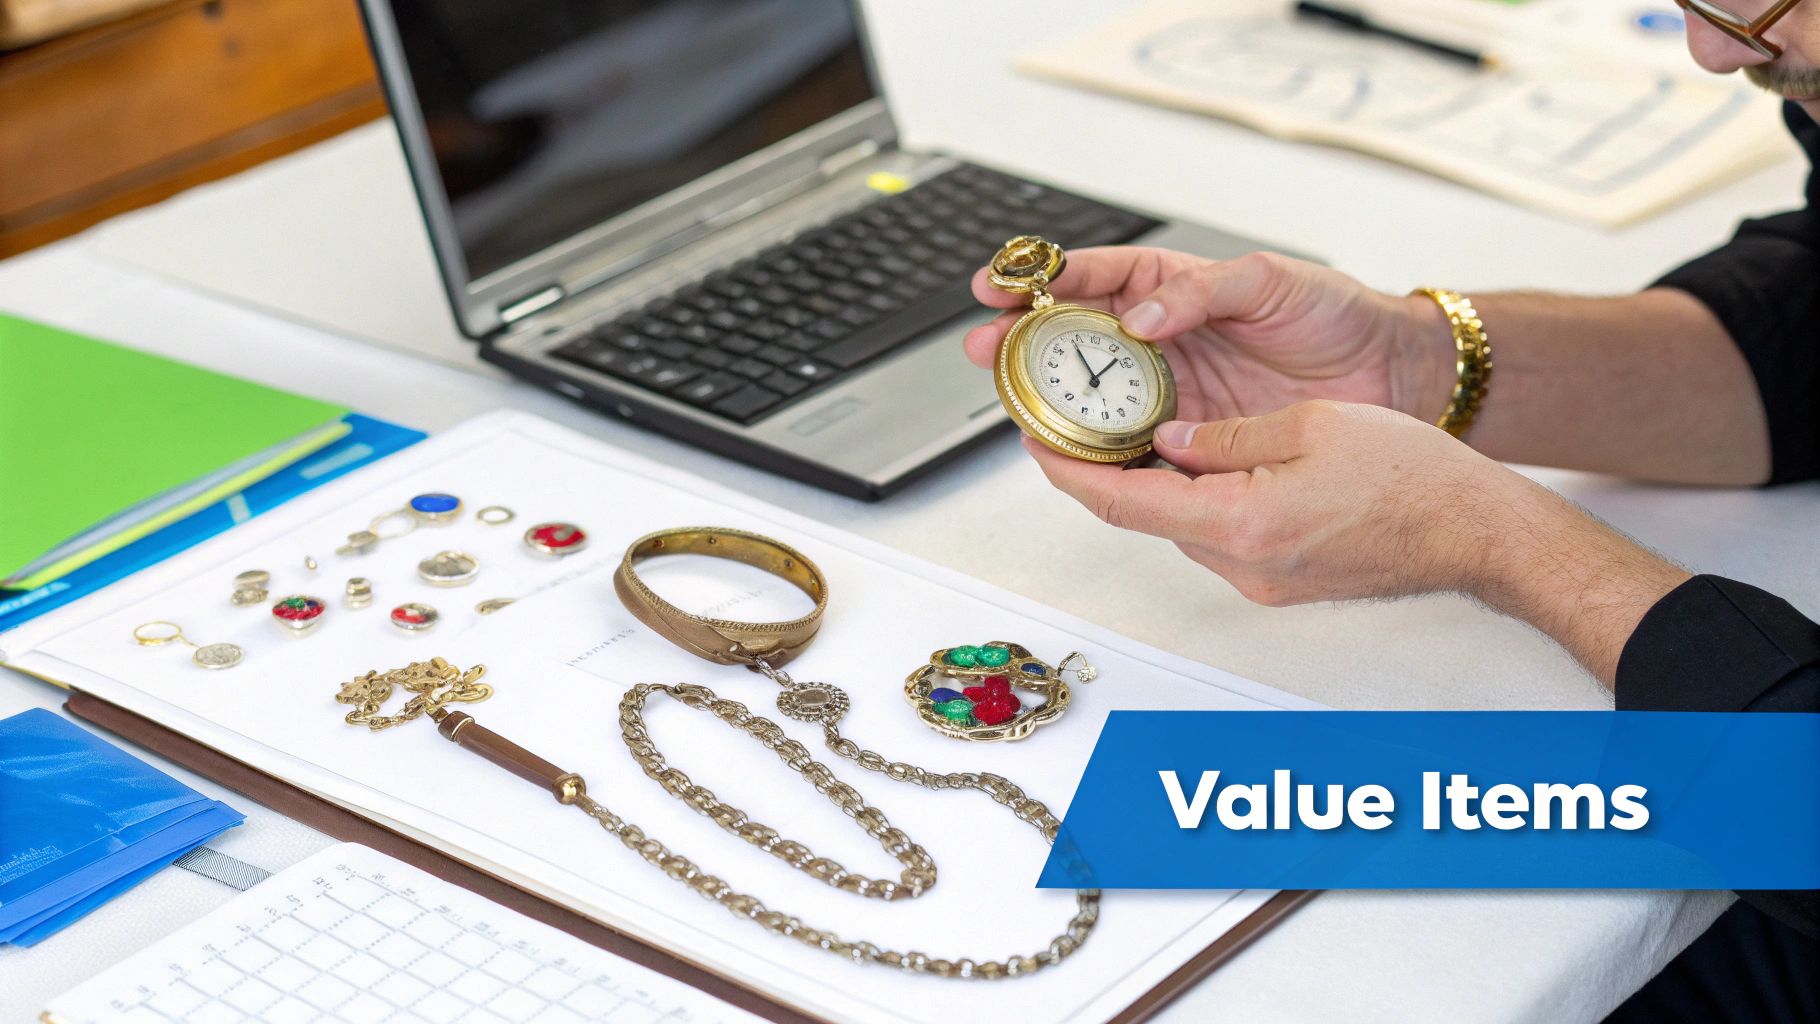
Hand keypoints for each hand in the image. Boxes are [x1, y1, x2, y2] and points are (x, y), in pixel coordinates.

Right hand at [966, 247, 1452, 423]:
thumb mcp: (1270, 281)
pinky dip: (1102, 453)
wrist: (1388, 374)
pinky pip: (1134, 448)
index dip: (1040, 282)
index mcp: (1172, 290)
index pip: (1093, 280)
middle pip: (1074, 344)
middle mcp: (1161, 342)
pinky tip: (1074, 453)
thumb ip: (1203, 293)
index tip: (999, 287)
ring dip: (1051, 403)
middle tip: (987, 350)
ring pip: (1093, 400)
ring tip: (1017, 404)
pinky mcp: (1191, 438)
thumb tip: (1142, 315)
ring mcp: (1171, 393)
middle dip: (1024, 345)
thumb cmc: (1336, 315)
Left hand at [1023, 400, 1688, 679]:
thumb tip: (1169, 436)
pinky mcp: (1280, 580)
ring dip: (1154, 483)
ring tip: (1133, 428)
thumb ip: (1226, 435)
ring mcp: (1261, 580)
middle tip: (1076, 422)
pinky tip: (1199, 459)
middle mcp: (1243, 565)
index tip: (1033, 440)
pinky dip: (1196, 497)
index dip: (1068, 471)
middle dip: (1106, 470)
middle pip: (1146, 516)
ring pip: (1181, 524)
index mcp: (1242, 523)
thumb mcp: (1310, 425)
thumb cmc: (1416, 480)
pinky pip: (1217, 534)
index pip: (1123, 502)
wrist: (1478, 532)